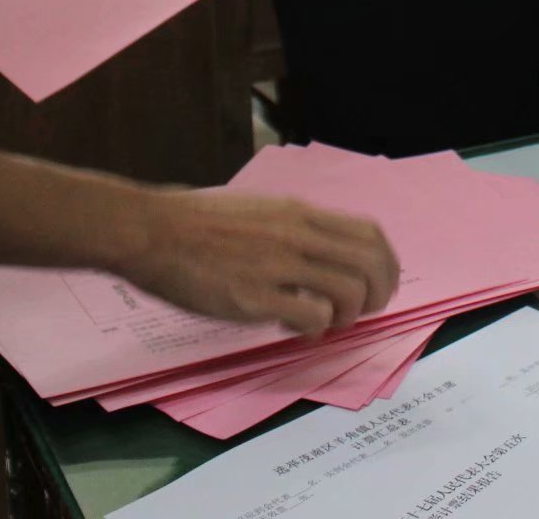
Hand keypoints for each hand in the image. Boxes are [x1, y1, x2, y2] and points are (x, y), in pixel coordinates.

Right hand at [119, 190, 400, 336]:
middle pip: (370, 264)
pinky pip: (312, 317)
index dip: (385, 264)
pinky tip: (289, 328)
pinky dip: (313, 329)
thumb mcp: (257, 209)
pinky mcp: (257, 297)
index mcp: (299, 213)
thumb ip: (290, 227)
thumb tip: (314, 249)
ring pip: (349, 292)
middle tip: (362, 312)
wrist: (152, 231)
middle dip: (377, 294)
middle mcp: (298, 234)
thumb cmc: (195, 220)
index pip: (369, 234)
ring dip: (347, 316)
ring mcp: (280, 265)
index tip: (379, 284)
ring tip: (325, 323)